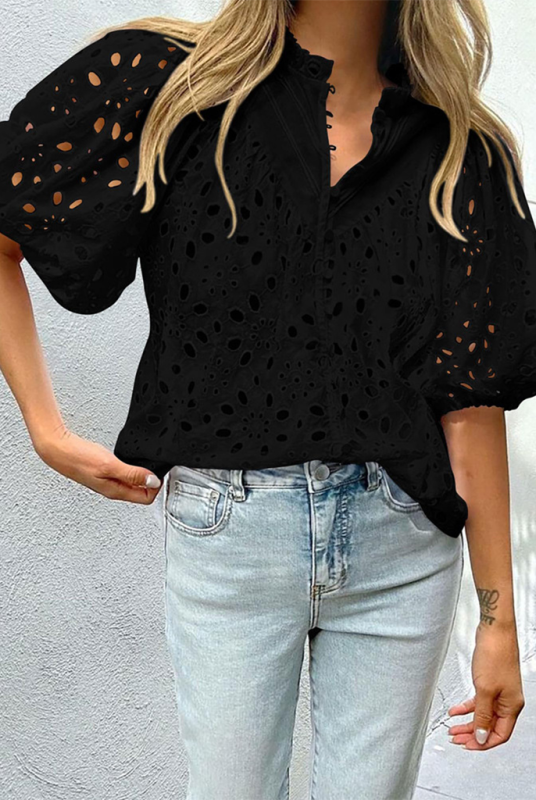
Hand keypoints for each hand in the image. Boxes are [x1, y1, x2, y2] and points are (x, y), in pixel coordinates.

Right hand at [36, 424, 162, 502]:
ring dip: (143, 474)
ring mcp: (108, 481)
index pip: (146, 498)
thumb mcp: (110, 465)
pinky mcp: (104, 472)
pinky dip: (133, 469)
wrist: (58, 450)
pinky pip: (125, 474)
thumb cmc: (79, 458)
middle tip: (159, 466)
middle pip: (141, 492)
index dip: (156, 486)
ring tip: (149, 463)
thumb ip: (132, 474)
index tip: (160, 471)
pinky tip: (133, 460)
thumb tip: (153, 482)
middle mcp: (113, 489)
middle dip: (153, 481)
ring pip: (133, 483)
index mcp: (116, 491)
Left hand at [447, 622, 524, 749]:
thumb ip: (482, 715)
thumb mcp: (485, 690)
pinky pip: (479, 701)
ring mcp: (499, 692)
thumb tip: (481, 736)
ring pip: (483, 714)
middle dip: (472, 734)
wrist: (494, 630)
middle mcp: (507, 701)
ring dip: (467, 722)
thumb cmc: (495, 655)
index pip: (500, 735)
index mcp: (512, 706)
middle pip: (490, 726)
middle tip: (456, 738)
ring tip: (453, 729)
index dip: (484, 743)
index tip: (468, 746)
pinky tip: (455, 711)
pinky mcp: (490, 682)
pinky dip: (467, 707)